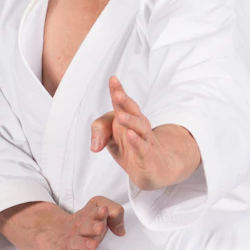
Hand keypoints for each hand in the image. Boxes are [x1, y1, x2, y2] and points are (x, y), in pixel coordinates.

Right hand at [41, 196, 125, 249]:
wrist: (52, 237)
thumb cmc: (83, 228)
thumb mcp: (98, 214)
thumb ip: (114, 214)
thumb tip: (121, 230)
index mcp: (87, 219)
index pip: (93, 212)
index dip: (99, 211)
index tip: (104, 210)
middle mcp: (78, 231)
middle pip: (84, 227)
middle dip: (92, 227)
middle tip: (100, 227)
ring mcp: (71, 245)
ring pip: (77, 244)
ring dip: (85, 244)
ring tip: (94, 244)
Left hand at [90, 75, 182, 190]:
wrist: (155, 170)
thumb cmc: (131, 150)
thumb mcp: (111, 138)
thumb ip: (100, 132)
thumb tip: (94, 146)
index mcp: (128, 119)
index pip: (122, 103)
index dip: (118, 91)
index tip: (113, 79)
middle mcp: (138, 126)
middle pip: (133, 111)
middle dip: (125, 102)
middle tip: (118, 93)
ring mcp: (145, 141)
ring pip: (140, 127)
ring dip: (131, 121)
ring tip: (121, 116)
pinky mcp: (148, 157)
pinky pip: (143, 147)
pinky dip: (136, 141)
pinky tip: (131, 135)